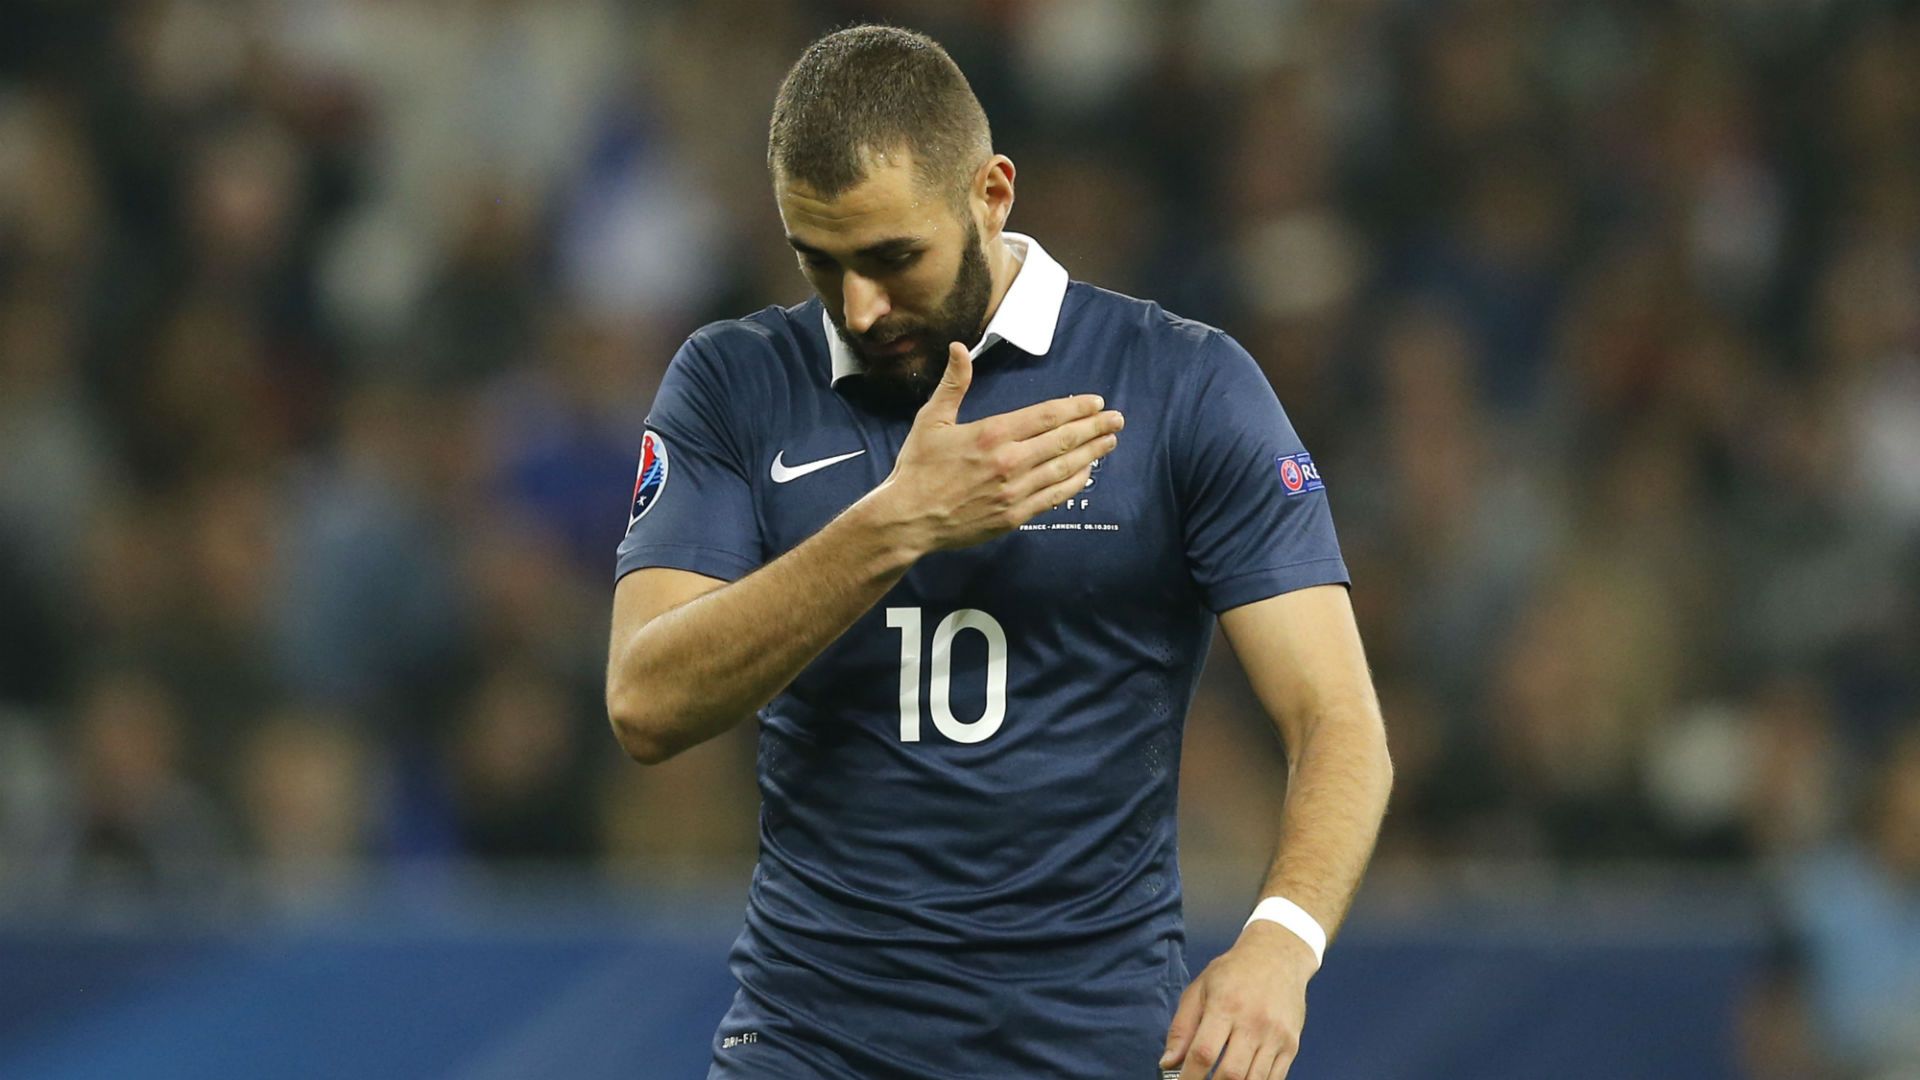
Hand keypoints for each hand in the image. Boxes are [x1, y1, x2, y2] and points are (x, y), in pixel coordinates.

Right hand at [867, 341, 1122, 553]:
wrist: (908, 519)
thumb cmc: (918, 468)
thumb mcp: (931, 420)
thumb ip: (953, 384)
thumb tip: (960, 347)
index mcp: (991, 434)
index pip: (1046, 416)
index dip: (1075, 408)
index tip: (1096, 402)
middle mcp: (1009, 461)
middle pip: (1063, 440)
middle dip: (1094, 428)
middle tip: (1117, 419)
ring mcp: (1014, 491)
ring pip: (1064, 468)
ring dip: (1091, 454)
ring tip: (1110, 442)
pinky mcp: (1014, 516)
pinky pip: (1053, 497)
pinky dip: (1073, 483)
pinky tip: (1086, 473)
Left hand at [1161, 921, 1316, 1079]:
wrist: (1278, 956)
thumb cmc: (1234, 972)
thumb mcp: (1200, 989)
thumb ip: (1182, 1027)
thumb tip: (1168, 1062)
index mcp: (1225, 1006)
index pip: (1204, 1053)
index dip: (1189, 1077)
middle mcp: (1253, 1022)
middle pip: (1231, 1073)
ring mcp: (1276, 1036)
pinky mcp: (1291, 1045)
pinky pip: (1275, 1079)